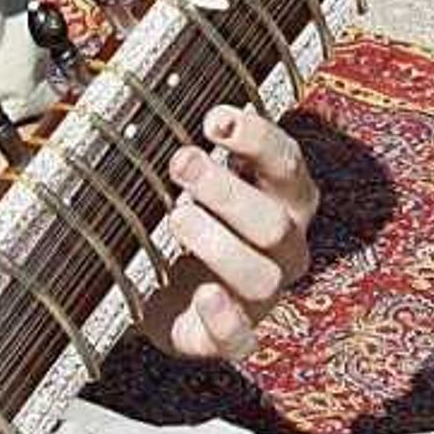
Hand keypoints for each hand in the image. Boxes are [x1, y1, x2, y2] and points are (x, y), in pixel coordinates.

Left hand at [139, 104, 317, 360]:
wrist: (156, 286)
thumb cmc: (182, 214)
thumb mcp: (189, 178)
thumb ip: (188, 147)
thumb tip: (146, 95)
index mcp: (282, 198)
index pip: (286, 163)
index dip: (256, 139)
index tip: (213, 120)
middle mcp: (283, 246)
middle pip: (274, 222)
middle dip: (227, 192)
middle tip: (181, 165)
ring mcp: (262, 296)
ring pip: (261, 276)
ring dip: (218, 244)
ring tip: (177, 219)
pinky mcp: (231, 337)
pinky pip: (242, 339)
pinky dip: (225, 318)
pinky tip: (202, 294)